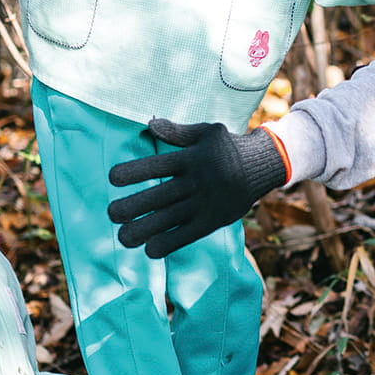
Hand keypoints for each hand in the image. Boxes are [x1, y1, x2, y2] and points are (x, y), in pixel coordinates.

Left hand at [107, 119, 287, 258]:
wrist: (263, 166)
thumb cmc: (227, 147)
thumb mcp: (206, 133)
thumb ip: (177, 132)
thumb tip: (149, 124)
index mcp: (192, 158)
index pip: (158, 165)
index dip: (134, 172)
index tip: (112, 179)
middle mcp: (197, 181)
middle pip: (161, 196)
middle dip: (134, 206)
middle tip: (111, 214)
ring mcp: (206, 202)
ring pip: (171, 218)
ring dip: (145, 229)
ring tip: (123, 238)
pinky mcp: (214, 220)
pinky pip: (189, 234)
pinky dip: (169, 243)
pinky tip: (150, 250)